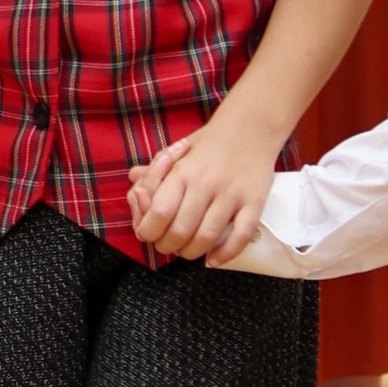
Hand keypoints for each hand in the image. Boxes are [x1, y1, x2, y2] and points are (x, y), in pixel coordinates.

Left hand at [126, 112, 277, 263]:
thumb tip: (133, 181)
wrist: (251, 126)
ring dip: (193, 253)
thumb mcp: (178, 151)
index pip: (158, 213)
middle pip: (179, 231)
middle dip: (168, 247)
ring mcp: (231, 194)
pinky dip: (225, 254)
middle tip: (170, 245)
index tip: (151, 234)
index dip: (148, 232)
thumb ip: (155, 172)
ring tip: (189, 251)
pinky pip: (241, 236)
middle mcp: (205, 183)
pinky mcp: (254, 202)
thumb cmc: (211, 143)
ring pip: (207, 237)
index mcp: (182, 172)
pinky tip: (214, 259)